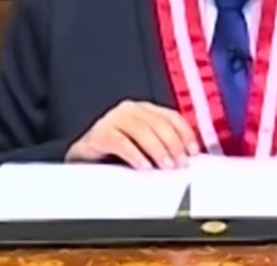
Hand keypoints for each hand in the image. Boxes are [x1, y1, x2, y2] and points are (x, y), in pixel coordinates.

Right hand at [65, 100, 198, 168]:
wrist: (82, 157)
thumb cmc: (116, 152)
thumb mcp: (143, 145)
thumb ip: (161, 144)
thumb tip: (186, 156)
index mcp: (145, 110)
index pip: (171, 116)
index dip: (185, 133)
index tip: (193, 150)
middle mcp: (130, 110)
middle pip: (158, 123)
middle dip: (173, 144)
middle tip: (180, 162)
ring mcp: (113, 119)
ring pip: (142, 131)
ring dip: (157, 150)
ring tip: (165, 166)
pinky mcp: (100, 134)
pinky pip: (121, 143)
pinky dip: (135, 155)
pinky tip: (143, 166)